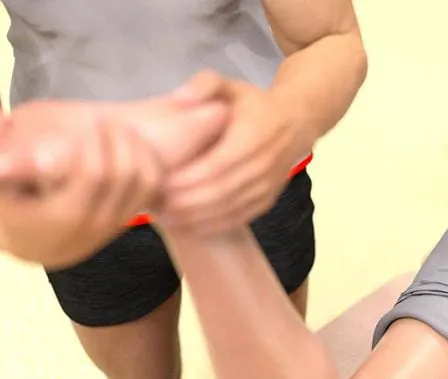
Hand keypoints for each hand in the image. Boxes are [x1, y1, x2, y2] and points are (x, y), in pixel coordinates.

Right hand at [0, 98, 229, 266]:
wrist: (29, 242)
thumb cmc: (7, 202)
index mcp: (63, 217)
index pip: (94, 173)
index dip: (96, 142)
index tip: (90, 119)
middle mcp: (94, 226)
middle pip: (126, 174)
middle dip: (120, 140)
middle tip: (108, 119)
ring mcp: (115, 226)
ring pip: (145, 182)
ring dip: (138, 149)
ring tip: (121, 130)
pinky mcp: (128, 222)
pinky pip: (152, 189)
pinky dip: (149, 164)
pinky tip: (131, 147)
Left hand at [161, 71, 312, 235]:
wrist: (295, 123)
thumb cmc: (254, 105)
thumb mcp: (231, 85)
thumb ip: (205, 84)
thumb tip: (180, 98)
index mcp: (252, 138)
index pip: (214, 166)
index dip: (185, 179)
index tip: (156, 181)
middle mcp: (262, 166)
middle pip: (218, 193)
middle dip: (183, 202)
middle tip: (152, 202)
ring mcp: (266, 187)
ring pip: (226, 210)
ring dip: (194, 217)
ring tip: (163, 215)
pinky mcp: (266, 201)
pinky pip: (237, 219)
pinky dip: (210, 225)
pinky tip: (186, 223)